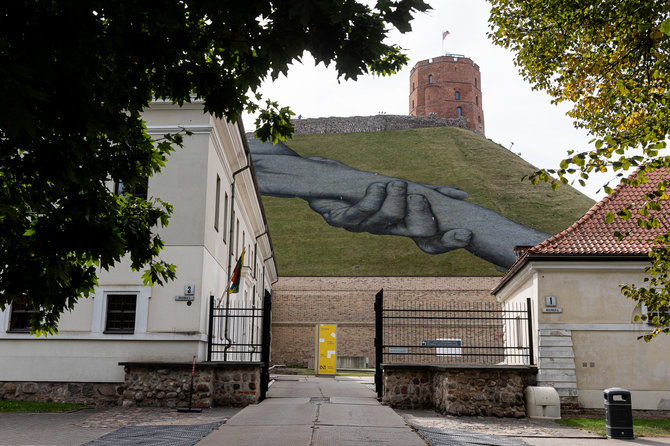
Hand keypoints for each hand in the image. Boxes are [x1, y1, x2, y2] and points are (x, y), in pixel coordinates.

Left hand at [307, 181, 471, 252]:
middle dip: (419, 213)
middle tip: (415, 192)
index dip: (447, 240)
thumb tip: (463, 196)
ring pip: (384, 219)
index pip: (428, 235)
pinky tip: (377, 186)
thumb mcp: (398, 189)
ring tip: (394, 183)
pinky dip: (370, 200)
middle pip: (409, 230)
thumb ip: (430, 192)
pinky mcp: (340, 220)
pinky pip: (359, 214)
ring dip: (392, 200)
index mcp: (398, 224)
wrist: (317, 182)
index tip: (465, 233)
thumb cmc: (361, 188)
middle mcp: (382, 229)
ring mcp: (361, 225)